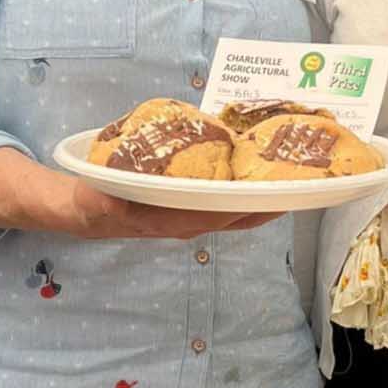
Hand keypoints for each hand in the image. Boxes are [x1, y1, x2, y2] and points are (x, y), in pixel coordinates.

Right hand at [67, 179, 280, 240]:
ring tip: (289, 171)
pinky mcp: (190, 200)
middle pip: (239, 216)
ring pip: (235, 208)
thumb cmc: (93, 205)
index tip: (275, 198)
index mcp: (171, 222)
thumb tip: (106, 200)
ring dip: (261, 194)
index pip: (217, 218)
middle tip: (302, 181)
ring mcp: (192, 212)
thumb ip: (98, 202)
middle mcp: (189, 220)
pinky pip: (224, 196)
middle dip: (269, 202)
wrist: (86, 211)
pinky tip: (256, 165)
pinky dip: (243, 184)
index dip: (248, 210)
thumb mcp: (91, 202)